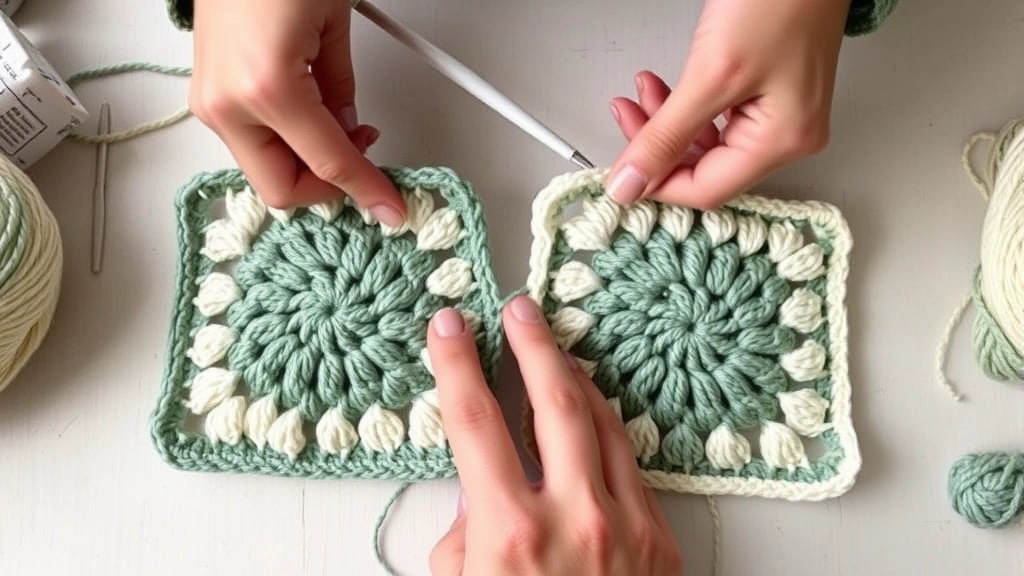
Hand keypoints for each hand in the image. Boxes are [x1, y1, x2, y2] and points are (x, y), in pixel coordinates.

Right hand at [188, 0, 405, 225]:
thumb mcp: (333, 26)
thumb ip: (342, 94)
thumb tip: (350, 133)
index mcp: (266, 90)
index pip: (328, 164)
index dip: (366, 190)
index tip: (391, 206)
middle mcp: (227, 104)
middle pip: (282, 189)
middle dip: (327, 187)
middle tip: (364, 168)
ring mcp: (209, 102)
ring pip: (264, 169)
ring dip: (306, 164)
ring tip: (342, 132)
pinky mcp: (206, 94)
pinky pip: (251, 142)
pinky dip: (285, 142)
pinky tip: (312, 120)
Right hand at [426, 296, 682, 575]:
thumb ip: (465, 535)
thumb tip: (478, 494)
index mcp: (511, 532)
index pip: (474, 423)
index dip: (457, 364)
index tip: (449, 326)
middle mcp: (575, 520)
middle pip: (555, 402)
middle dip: (534, 345)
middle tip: (521, 310)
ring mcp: (626, 528)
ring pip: (604, 425)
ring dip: (577, 379)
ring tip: (557, 352)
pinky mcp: (660, 542)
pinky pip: (631, 468)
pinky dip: (606, 435)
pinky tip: (592, 417)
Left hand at [606, 0, 850, 208]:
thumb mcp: (710, 74)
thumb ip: (665, 135)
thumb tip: (630, 183)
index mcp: (784, 140)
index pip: (707, 189)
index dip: (656, 183)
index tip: (619, 169)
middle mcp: (790, 135)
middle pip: (706, 167)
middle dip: (659, 146)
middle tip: (625, 117)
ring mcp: (784, 114)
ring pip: (708, 142)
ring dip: (667, 123)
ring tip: (639, 94)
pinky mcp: (773, 92)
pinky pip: (720, 117)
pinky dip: (686, 106)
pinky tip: (663, 88)